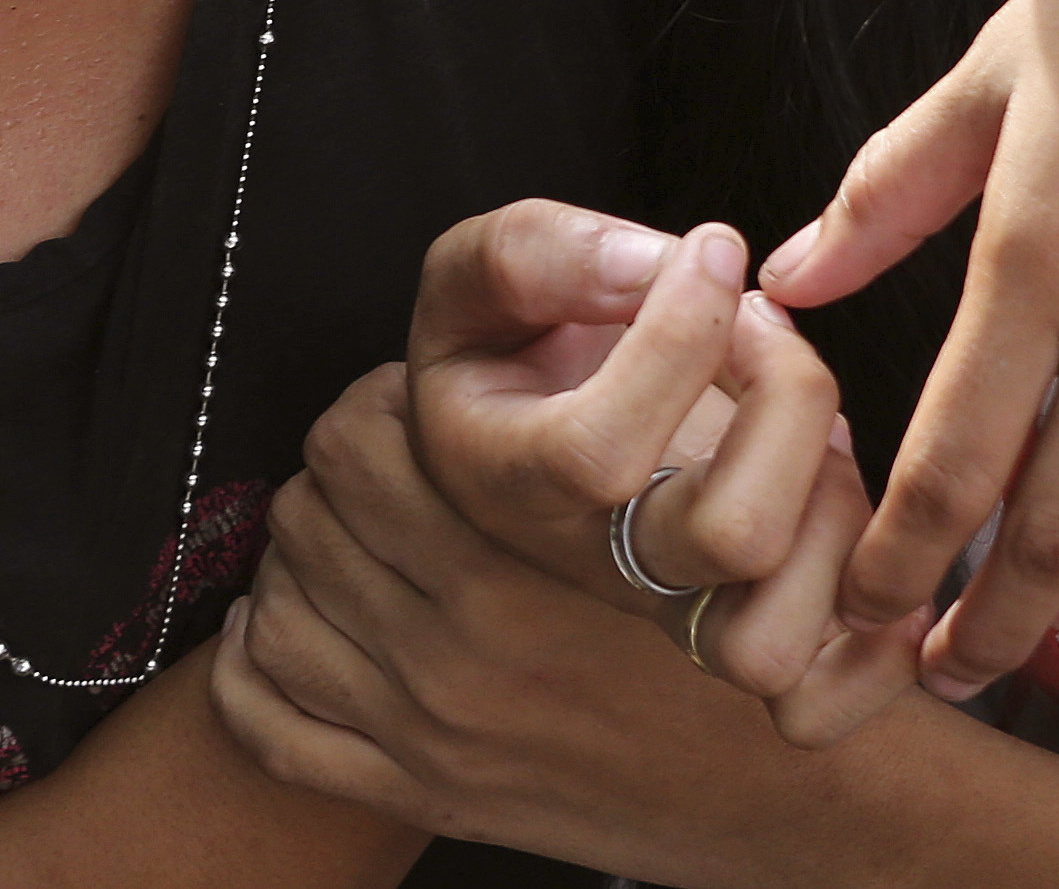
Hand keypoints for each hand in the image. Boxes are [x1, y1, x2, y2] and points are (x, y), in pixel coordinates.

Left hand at [214, 365, 848, 877]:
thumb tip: (623, 265)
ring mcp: (439, 724)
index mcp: (537, 554)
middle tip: (395, 459)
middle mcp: (474, 643)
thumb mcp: (755, 464)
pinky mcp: (424, 792)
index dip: (390, 399)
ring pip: (281, 591)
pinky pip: (269, 718)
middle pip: (314, 499)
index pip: (370, 427)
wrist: (799, 794)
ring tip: (363, 531)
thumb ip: (662, 359)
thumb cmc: (774, 612)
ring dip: (311, 552)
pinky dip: (260, 668)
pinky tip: (298, 625)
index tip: (429, 402)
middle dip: (349, 465)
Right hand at [396, 204, 924, 742]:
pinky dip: (873, 643)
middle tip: (766, 325)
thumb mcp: (476, 271)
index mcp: (508, 475)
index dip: (677, 342)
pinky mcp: (744, 629)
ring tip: (811, 422)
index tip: (711, 248)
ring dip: (835, 504)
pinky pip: (820, 704)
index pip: (599, 451)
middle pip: (733, 539)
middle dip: (786, 401)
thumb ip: (542, 255)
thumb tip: (661, 266)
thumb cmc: (506, 340)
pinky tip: (863, 524)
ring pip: (780, 634)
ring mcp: (674, 608)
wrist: (515, 426)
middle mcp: (594, 560)